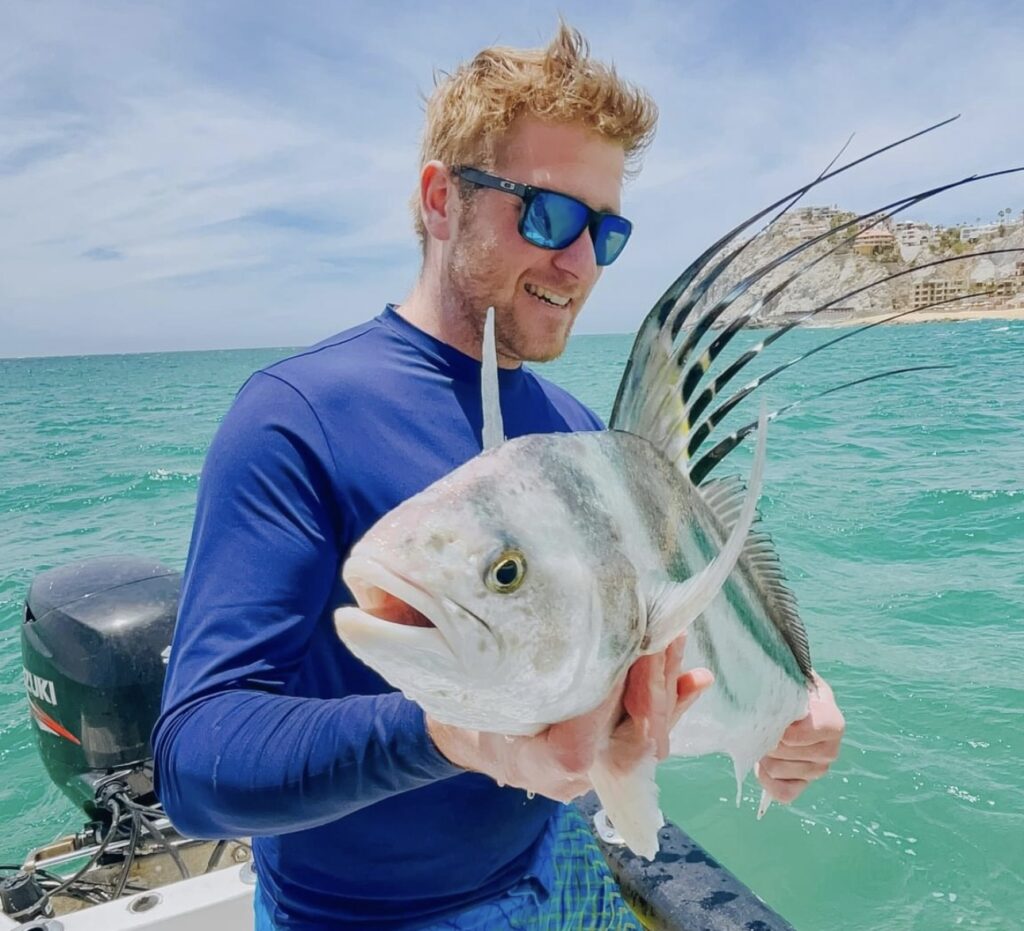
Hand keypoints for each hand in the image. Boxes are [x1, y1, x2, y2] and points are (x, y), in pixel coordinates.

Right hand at [426, 634, 712, 801]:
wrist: (464, 731)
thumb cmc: (450, 699)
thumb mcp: (433, 672)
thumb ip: (423, 640)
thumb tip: (382, 596)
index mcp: (526, 760)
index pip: (577, 747)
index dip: (604, 704)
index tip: (619, 648)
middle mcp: (567, 774)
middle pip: (624, 742)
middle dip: (650, 689)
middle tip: (661, 634)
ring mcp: (592, 765)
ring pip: (641, 735)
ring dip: (663, 687)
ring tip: (675, 637)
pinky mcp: (607, 747)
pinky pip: (645, 731)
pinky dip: (670, 702)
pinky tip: (695, 678)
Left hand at [757, 672, 843, 803]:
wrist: (786, 702)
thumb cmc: (786, 688)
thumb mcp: (789, 677)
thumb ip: (780, 680)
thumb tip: (755, 683)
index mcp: (831, 719)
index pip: (825, 728)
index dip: (794, 728)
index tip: (776, 720)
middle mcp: (830, 748)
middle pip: (789, 752)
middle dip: (767, 738)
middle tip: (761, 726)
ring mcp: (818, 770)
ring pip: (779, 770)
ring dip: (762, 755)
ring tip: (762, 739)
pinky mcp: (803, 784)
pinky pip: (783, 793)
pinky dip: (766, 779)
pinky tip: (762, 763)